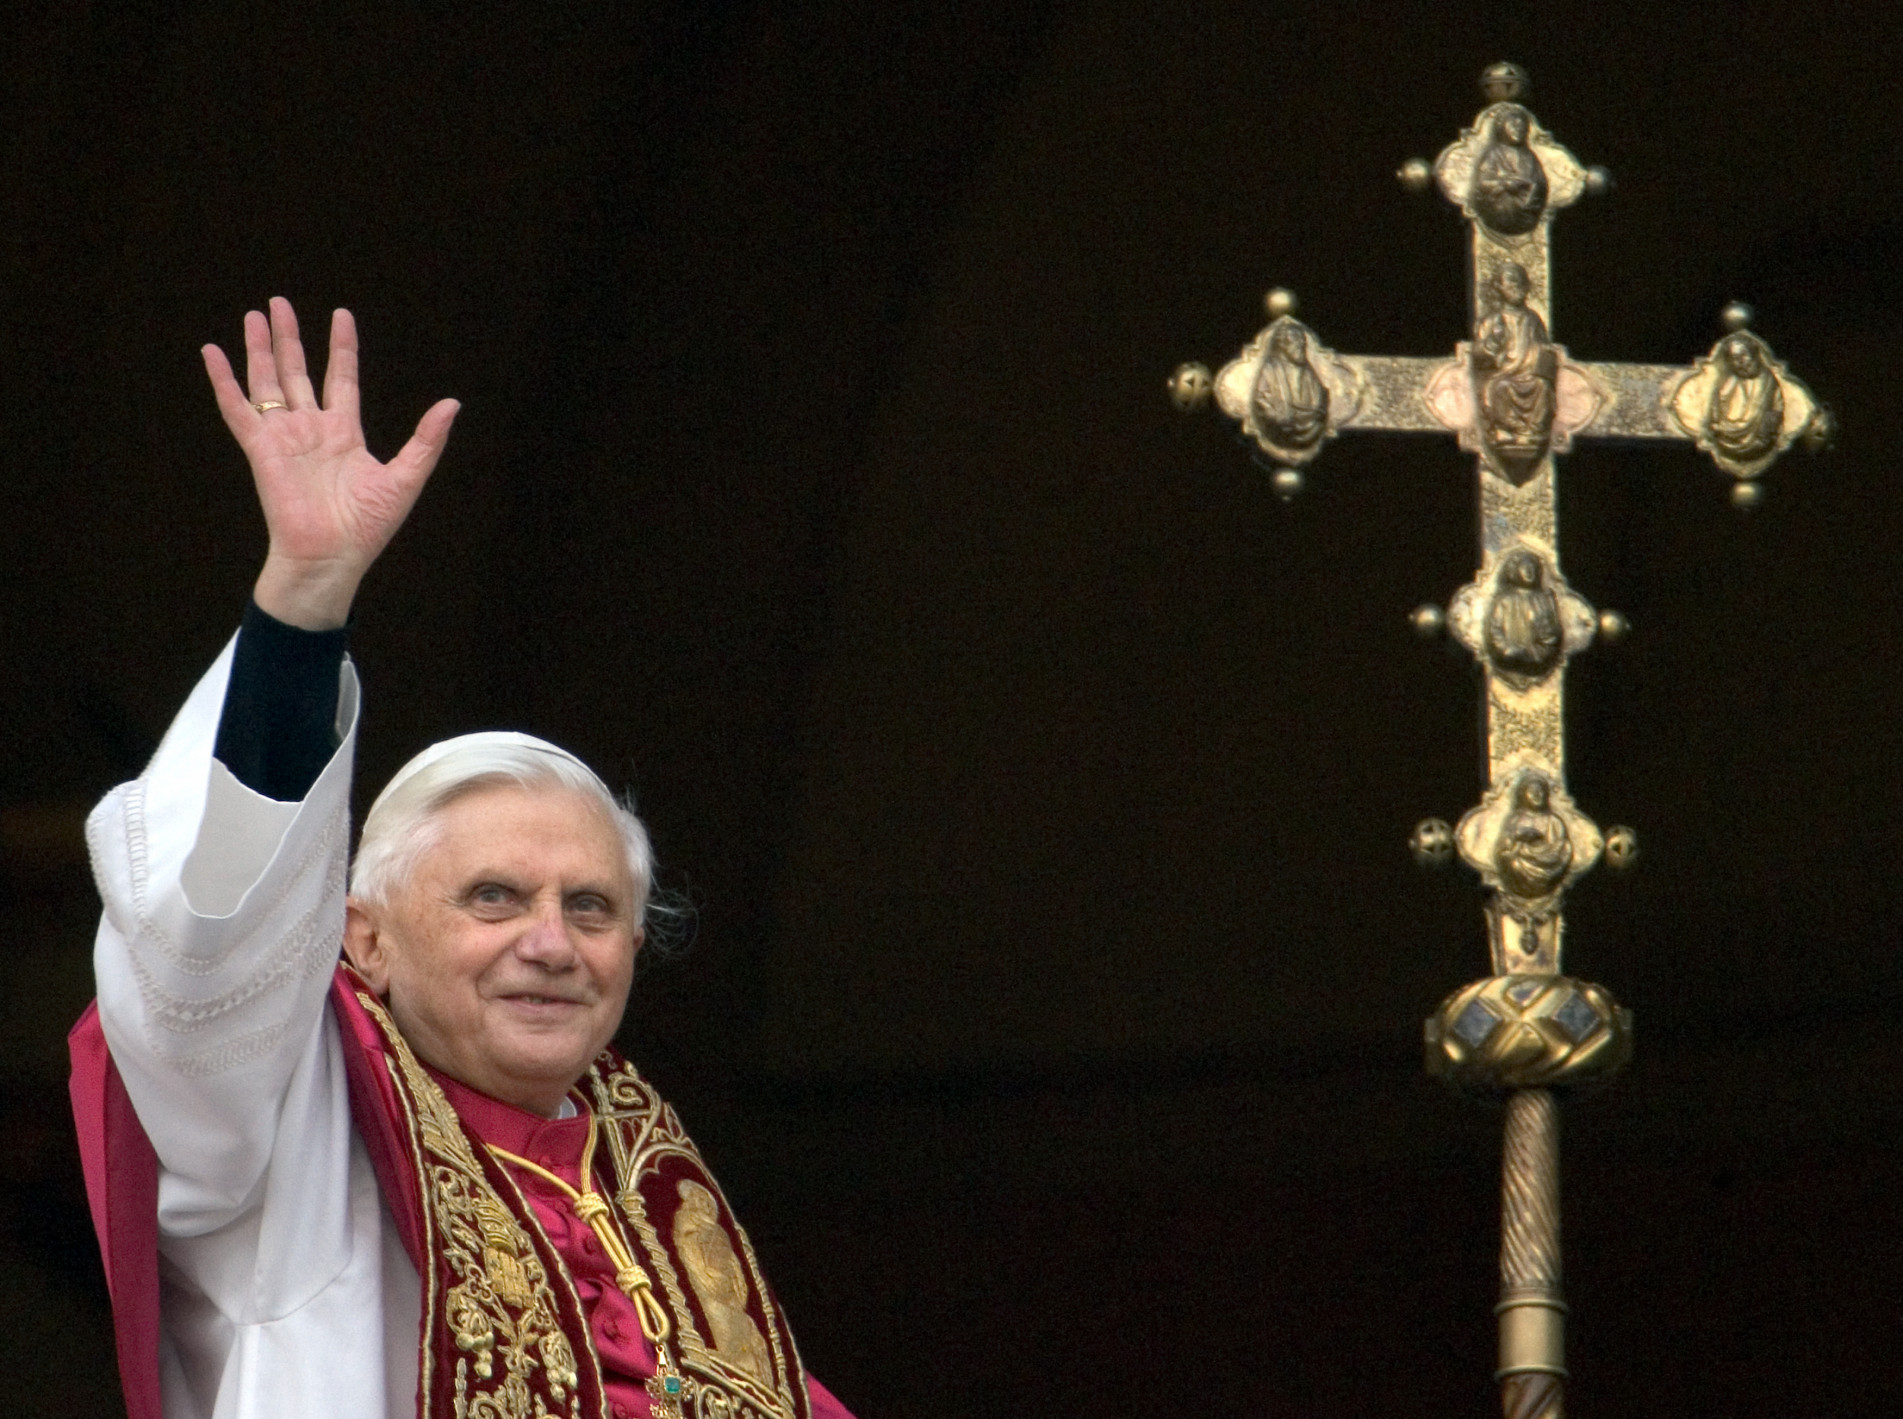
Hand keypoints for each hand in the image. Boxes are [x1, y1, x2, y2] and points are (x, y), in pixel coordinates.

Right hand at [203, 297, 458, 628]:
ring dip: (260, 348)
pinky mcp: (260, 449)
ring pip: (268, 381)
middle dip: (289, 337)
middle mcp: (312, 429)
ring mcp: (284, 437)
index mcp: (344, 432)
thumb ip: (426, 440)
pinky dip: (224, 380)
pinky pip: (238, 408)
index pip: (341, 377)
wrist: (332, 557)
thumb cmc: (367, 527)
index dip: (341, 346)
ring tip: (254, 314)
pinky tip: (212, 352)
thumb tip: (453, 403)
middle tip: (278, 302)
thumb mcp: (406, 477)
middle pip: (298, 371)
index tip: (340, 313)